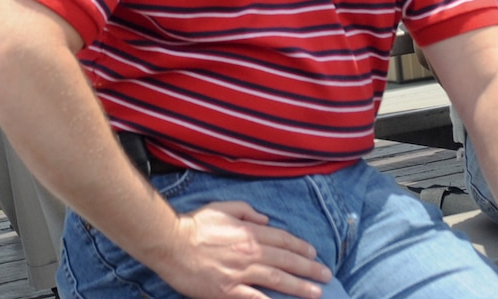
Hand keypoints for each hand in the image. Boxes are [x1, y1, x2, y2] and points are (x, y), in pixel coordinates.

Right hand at [143, 202, 329, 298]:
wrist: (170, 243)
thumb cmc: (194, 225)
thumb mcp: (222, 207)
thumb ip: (246, 212)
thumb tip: (265, 219)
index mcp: (249, 233)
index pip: (283, 240)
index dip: (301, 247)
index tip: (314, 254)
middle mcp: (250, 253)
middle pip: (286, 261)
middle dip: (309, 269)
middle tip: (326, 275)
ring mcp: (241, 273)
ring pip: (278, 280)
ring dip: (300, 288)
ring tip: (317, 293)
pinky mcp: (229, 291)